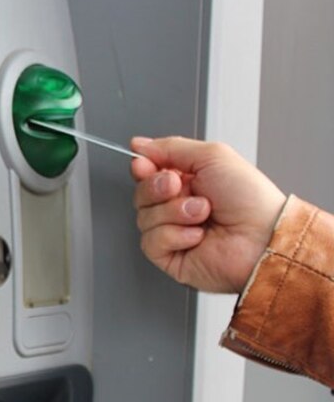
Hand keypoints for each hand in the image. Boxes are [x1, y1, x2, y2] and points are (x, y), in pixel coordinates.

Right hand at [131, 136, 286, 292]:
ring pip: (143, 217)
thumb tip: (139, 145)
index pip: (147, 172)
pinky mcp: (169, 256)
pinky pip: (150, 242)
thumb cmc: (250, 199)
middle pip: (141, 194)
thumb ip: (171, 147)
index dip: (142, 168)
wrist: (262, 237)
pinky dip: (174, 235)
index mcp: (186, 181)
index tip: (145, 165)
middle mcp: (177, 206)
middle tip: (179, 188)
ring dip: (174, 213)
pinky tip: (197, 236)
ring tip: (202, 214)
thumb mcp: (212, 156)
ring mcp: (172, 232)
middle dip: (157, 188)